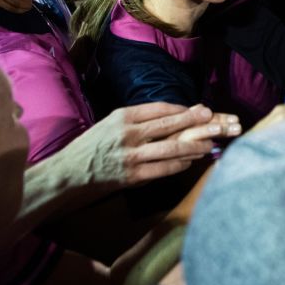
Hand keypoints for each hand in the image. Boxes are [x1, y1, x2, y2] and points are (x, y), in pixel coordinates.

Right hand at [61, 103, 238, 186]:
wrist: (68, 174)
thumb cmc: (91, 147)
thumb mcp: (110, 124)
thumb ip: (137, 120)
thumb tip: (170, 117)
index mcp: (123, 117)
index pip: (161, 109)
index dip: (184, 110)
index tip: (200, 110)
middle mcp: (128, 133)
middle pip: (170, 125)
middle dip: (197, 123)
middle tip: (216, 120)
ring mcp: (131, 156)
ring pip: (172, 148)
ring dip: (194, 146)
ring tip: (210, 144)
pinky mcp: (133, 176)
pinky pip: (164, 169)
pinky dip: (180, 164)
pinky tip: (191, 162)